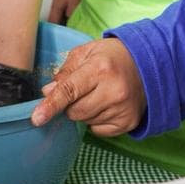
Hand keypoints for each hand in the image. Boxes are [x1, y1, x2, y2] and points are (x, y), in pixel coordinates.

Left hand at [30, 37, 144, 135]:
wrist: (147, 64)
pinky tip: (107, 105)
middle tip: (83, 89)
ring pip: (85, 121)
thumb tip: (47, 92)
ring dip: (85, 111)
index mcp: (100, 68)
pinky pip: (98, 130)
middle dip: (71, 104)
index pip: (69, 91)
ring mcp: (122, 108)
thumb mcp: (87, 52)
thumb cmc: (113, 56)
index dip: (51, 105)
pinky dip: (96, 121)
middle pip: (74, 111)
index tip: (37, 118)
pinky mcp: (128, 121)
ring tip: (99, 94)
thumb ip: (65, 71)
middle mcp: (113, 90)